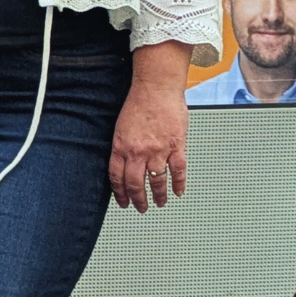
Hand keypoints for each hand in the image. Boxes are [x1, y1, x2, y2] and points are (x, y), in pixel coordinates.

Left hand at [110, 79, 187, 211]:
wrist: (156, 88)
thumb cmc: (139, 103)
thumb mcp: (120, 127)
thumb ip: (123, 146)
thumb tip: (124, 163)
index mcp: (121, 147)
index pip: (116, 177)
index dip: (119, 193)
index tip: (123, 201)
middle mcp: (138, 151)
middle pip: (135, 184)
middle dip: (137, 200)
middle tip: (140, 208)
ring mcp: (158, 150)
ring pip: (157, 181)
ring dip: (158, 196)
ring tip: (160, 203)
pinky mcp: (176, 146)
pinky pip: (178, 171)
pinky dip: (179, 184)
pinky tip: (178, 192)